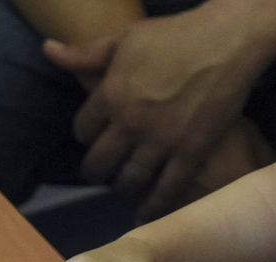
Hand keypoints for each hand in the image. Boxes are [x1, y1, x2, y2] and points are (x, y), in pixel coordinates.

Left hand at [45, 9, 271, 220]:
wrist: (227, 41)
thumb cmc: (175, 34)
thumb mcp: (125, 38)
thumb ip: (85, 53)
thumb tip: (48, 50)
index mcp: (111, 94)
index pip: (82, 130)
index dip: (85, 135)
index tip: (92, 137)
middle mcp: (130, 123)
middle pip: (99, 162)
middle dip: (96, 170)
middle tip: (99, 172)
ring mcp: (161, 141)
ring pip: (129, 180)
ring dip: (122, 187)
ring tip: (123, 186)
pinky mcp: (190, 153)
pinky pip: (166, 189)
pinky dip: (153, 206)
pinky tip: (145, 214)